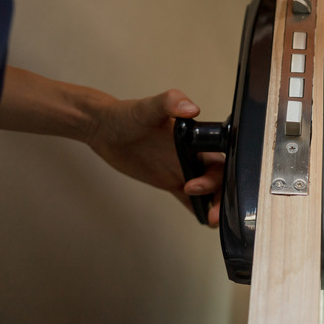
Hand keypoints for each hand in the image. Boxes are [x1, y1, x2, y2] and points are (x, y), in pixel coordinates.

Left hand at [86, 89, 223, 225]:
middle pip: (218, 178)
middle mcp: (193, 154)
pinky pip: (190, 199)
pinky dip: (199, 209)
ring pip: (208, 191)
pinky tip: (203, 221)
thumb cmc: (126, 114)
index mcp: (195, 137)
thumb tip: (191, 108)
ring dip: (213, 206)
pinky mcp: (170, 181)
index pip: (219, 157)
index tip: (198, 186)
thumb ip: (169, 102)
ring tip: (210, 220)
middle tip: (211, 214)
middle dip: (219, 196)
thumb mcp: (147, 108)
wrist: (104, 129)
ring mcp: (182, 169)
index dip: (219, 175)